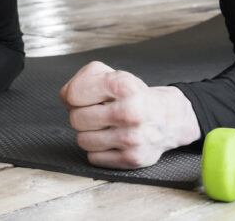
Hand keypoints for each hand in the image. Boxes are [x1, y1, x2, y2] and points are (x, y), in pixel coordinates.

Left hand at [59, 60, 200, 168]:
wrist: (168, 118)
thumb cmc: (135, 96)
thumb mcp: (112, 76)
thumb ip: (83, 81)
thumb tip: (66, 99)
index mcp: (124, 86)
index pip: (74, 94)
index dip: (76, 94)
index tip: (87, 94)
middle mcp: (131, 112)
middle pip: (76, 119)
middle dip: (83, 114)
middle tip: (99, 111)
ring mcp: (132, 138)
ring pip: (82, 140)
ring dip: (89, 133)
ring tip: (106, 125)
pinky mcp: (132, 159)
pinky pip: (93, 157)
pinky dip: (99, 150)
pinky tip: (113, 139)